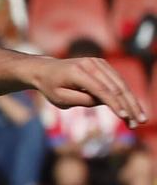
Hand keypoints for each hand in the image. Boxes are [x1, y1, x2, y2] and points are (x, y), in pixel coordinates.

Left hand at [30, 55, 146, 127]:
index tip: (124, 116)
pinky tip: (133, 109)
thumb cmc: (51, 87)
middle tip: (139, 122)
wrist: (46, 70)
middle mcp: (91, 64)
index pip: (100, 89)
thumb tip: (104, 102)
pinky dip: (126, 95)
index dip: (114, 103)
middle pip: (115, 86)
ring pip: (121, 83)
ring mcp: (98, 62)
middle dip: (129, 105)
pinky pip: (118, 81)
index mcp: (78, 72)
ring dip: (132, 102)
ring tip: (139, 119)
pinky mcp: (103, 64)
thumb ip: (81, 100)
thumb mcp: (60, 99)